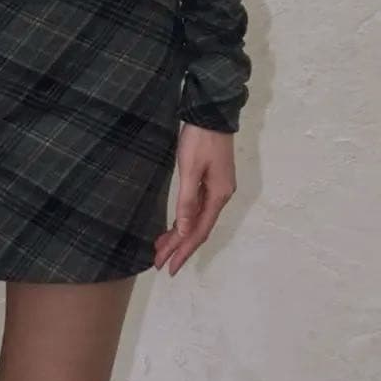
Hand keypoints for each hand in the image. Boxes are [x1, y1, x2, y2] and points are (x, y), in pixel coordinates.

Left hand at [153, 122, 236, 274]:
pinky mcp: (211, 179)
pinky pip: (197, 207)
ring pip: (197, 219)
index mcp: (218, 195)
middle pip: (198, 228)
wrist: (211, 112)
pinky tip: (175, 225)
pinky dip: (185, 219)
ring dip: (180, 234)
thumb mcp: (190, 169)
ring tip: (162, 248)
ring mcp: (217, 187)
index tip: (169, 267)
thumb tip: (185, 231)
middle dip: (179, 246)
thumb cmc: (200, 139)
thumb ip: (188, 201)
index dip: (183, 250)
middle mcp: (220, 195)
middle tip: (160, 263)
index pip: (198, 231)